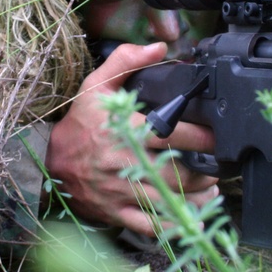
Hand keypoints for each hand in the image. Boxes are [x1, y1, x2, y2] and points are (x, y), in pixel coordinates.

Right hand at [45, 41, 218, 235]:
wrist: (50, 162)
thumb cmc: (79, 123)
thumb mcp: (96, 85)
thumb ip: (127, 61)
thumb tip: (160, 46)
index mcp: (124, 131)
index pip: (170, 135)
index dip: (200, 139)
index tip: (217, 138)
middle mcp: (124, 163)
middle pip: (175, 172)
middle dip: (204, 171)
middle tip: (221, 166)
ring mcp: (120, 191)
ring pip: (167, 199)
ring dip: (196, 197)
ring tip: (214, 189)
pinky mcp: (116, 212)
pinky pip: (150, 224)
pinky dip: (175, 225)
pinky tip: (194, 219)